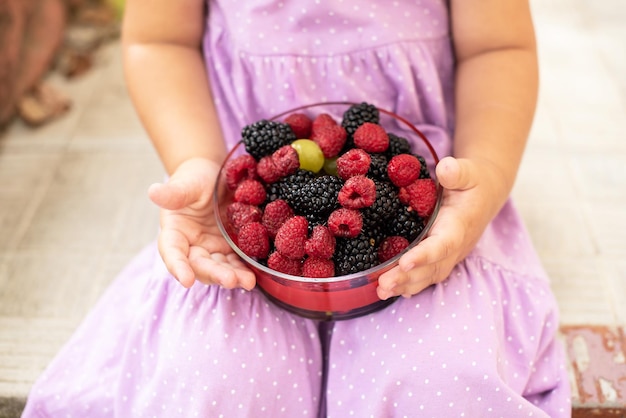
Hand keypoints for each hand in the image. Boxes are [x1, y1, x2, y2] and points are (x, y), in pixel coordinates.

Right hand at [148, 157, 255, 289]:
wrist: (215, 176)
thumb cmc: (195, 178)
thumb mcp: (186, 184)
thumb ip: (173, 193)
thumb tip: (153, 191)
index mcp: (175, 233)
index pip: (172, 253)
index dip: (178, 267)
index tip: (186, 281)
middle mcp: (192, 246)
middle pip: (200, 266)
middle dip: (215, 274)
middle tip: (231, 280)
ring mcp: (212, 249)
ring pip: (220, 268)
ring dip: (233, 277)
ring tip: (248, 282)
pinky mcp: (229, 248)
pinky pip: (236, 262)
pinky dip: (244, 269)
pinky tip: (255, 275)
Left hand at [377, 156, 507, 298]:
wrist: (487, 193)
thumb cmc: (473, 181)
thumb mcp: (468, 171)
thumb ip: (457, 171)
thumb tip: (445, 168)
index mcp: (459, 225)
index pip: (443, 244)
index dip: (425, 255)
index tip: (405, 263)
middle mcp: (456, 245)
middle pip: (432, 267)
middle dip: (407, 278)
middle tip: (383, 285)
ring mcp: (450, 255)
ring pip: (428, 276)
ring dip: (405, 286)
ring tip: (381, 291)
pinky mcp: (442, 257)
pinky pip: (427, 275)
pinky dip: (410, 285)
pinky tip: (391, 291)